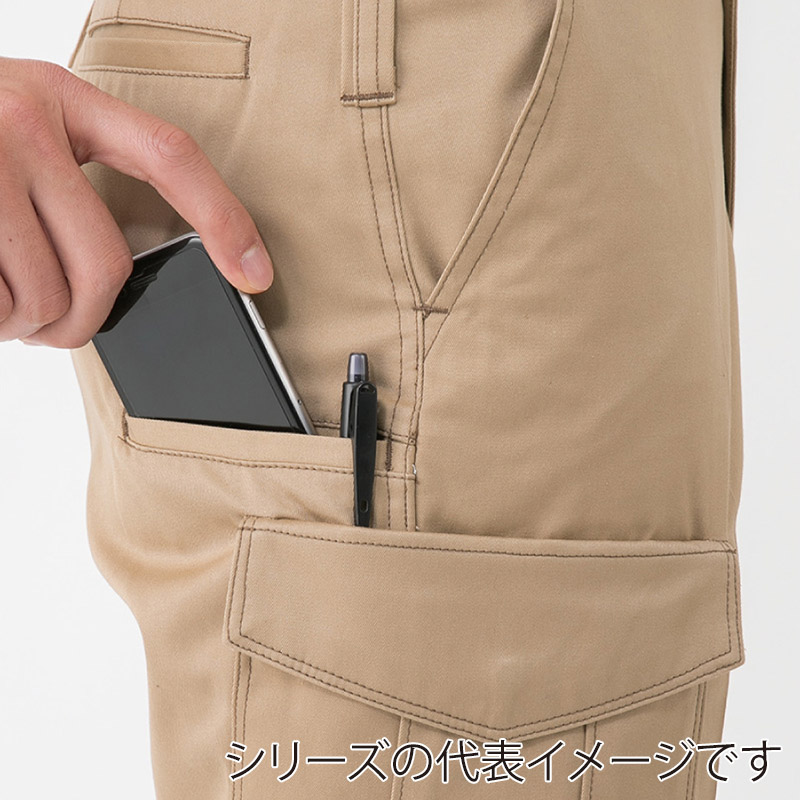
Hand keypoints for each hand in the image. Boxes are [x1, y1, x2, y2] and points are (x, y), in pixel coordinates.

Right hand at [0, 57, 273, 347]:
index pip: (170, 156)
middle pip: (106, 266)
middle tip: (61, 326)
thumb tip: (129, 275)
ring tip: (9, 303)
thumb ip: (75, 185)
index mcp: (60, 98)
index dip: (224, 219)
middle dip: (88, 319)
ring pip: (48, 298)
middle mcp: (21, 120)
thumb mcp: (22, 133)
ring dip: (32, 324)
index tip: (256, 275)